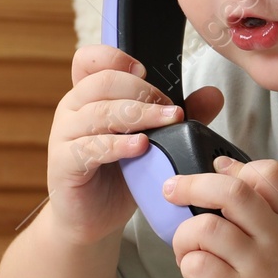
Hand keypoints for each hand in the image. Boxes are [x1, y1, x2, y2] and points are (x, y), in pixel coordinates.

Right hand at [46, 44, 224, 246]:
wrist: (93, 219)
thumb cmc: (119, 175)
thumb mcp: (153, 142)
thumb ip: (178, 115)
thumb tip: (213, 94)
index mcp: (89, 95)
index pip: (91, 60)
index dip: (116, 57)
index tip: (145, 71)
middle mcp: (73, 109)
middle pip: (103, 82)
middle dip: (144, 91)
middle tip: (172, 109)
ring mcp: (64, 135)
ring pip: (99, 112)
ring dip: (139, 114)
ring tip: (168, 123)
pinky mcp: (64, 163)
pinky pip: (90, 146)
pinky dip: (118, 144)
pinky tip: (141, 147)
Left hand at [164, 156, 277, 277]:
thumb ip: (267, 207)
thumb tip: (224, 168)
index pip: (265, 173)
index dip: (233, 168)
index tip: (213, 173)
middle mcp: (274, 237)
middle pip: (230, 192)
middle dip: (192, 185)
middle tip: (171, 191)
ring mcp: (257, 266)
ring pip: (206, 228)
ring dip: (184, 235)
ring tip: (185, 249)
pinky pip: (200, 266)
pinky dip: (187, 265)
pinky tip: (194, 273)